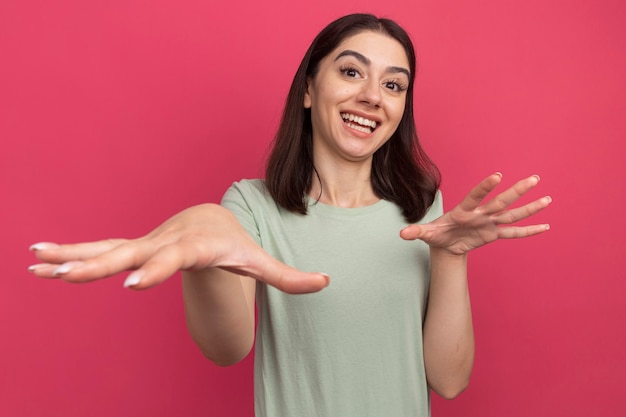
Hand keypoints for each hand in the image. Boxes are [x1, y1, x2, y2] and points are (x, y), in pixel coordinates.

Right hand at [29, 204, 328, 293]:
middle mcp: (166, 242)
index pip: (174, 260)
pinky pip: (100, 249)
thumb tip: (329, 283)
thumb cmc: (235, 243)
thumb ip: (292, 276)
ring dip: (72, 256)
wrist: (212, 219)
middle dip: (99, 265)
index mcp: (195, 247)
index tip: (131, 282)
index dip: (155, 269)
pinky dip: (70, 251)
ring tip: (36, 261)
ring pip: (107, 249)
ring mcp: (147, 244)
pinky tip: (38, 256)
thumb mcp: (262, 260)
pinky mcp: (134, 246)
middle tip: (66, 273)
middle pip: (132, 254)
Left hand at [400, 173, 550, 254]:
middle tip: (534, 178)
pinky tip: (545, 226)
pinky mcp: (493, 234)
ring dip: (529, 208)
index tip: (498, 176)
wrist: (444, 243)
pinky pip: (513, 233)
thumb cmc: (435, 234)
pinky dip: (528, 231)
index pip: (476, 196)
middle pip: (501, 200)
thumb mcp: (426, 234)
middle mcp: (480, 213)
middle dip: (517, 190)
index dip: (485, 187)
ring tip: (548, 199)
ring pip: (512, 214)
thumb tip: (402, 235)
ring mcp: (489, 223)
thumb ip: (416, 232)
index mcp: (464, 210)